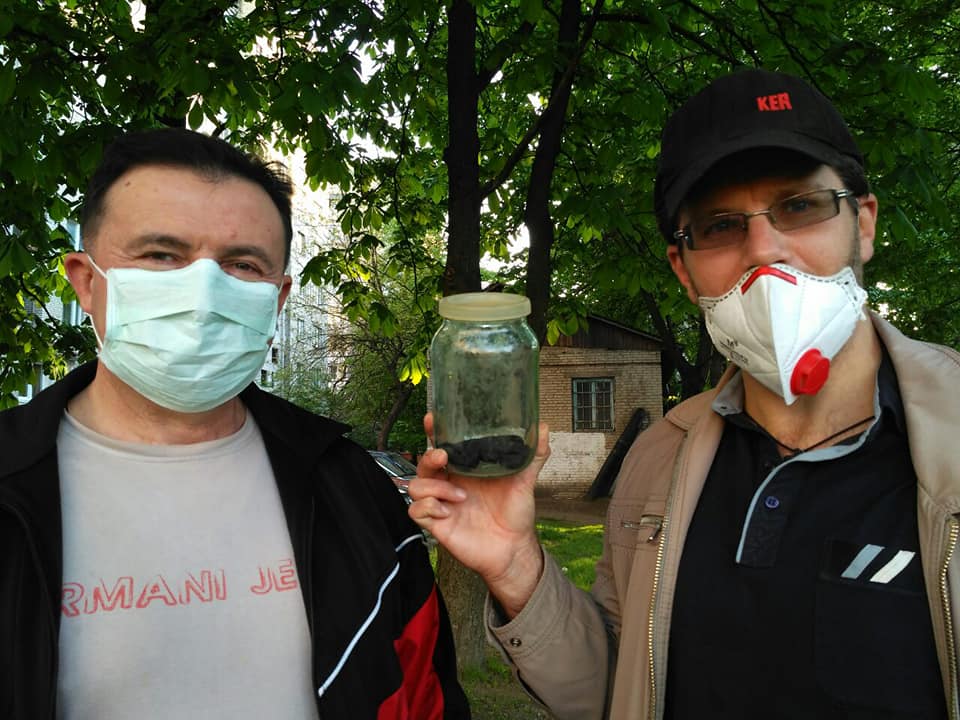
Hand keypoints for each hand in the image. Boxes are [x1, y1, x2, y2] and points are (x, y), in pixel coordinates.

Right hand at [408, 413, 549, 617]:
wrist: (514, 548)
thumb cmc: (516, 514)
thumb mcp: (525, 480)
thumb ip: (533, 455)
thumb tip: (544, 427)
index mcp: (466, 469)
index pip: (443, 445)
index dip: (433, 432)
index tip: (431, 419)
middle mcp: (450, 483)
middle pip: (424, 463)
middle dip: (429, 457)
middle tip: (444, 457)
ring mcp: (442, 503)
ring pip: (416, 485)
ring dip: (435, 488)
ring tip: (461, 497)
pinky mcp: (437, 524)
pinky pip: (416, 511)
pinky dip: (428, 508)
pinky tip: (448, 513)